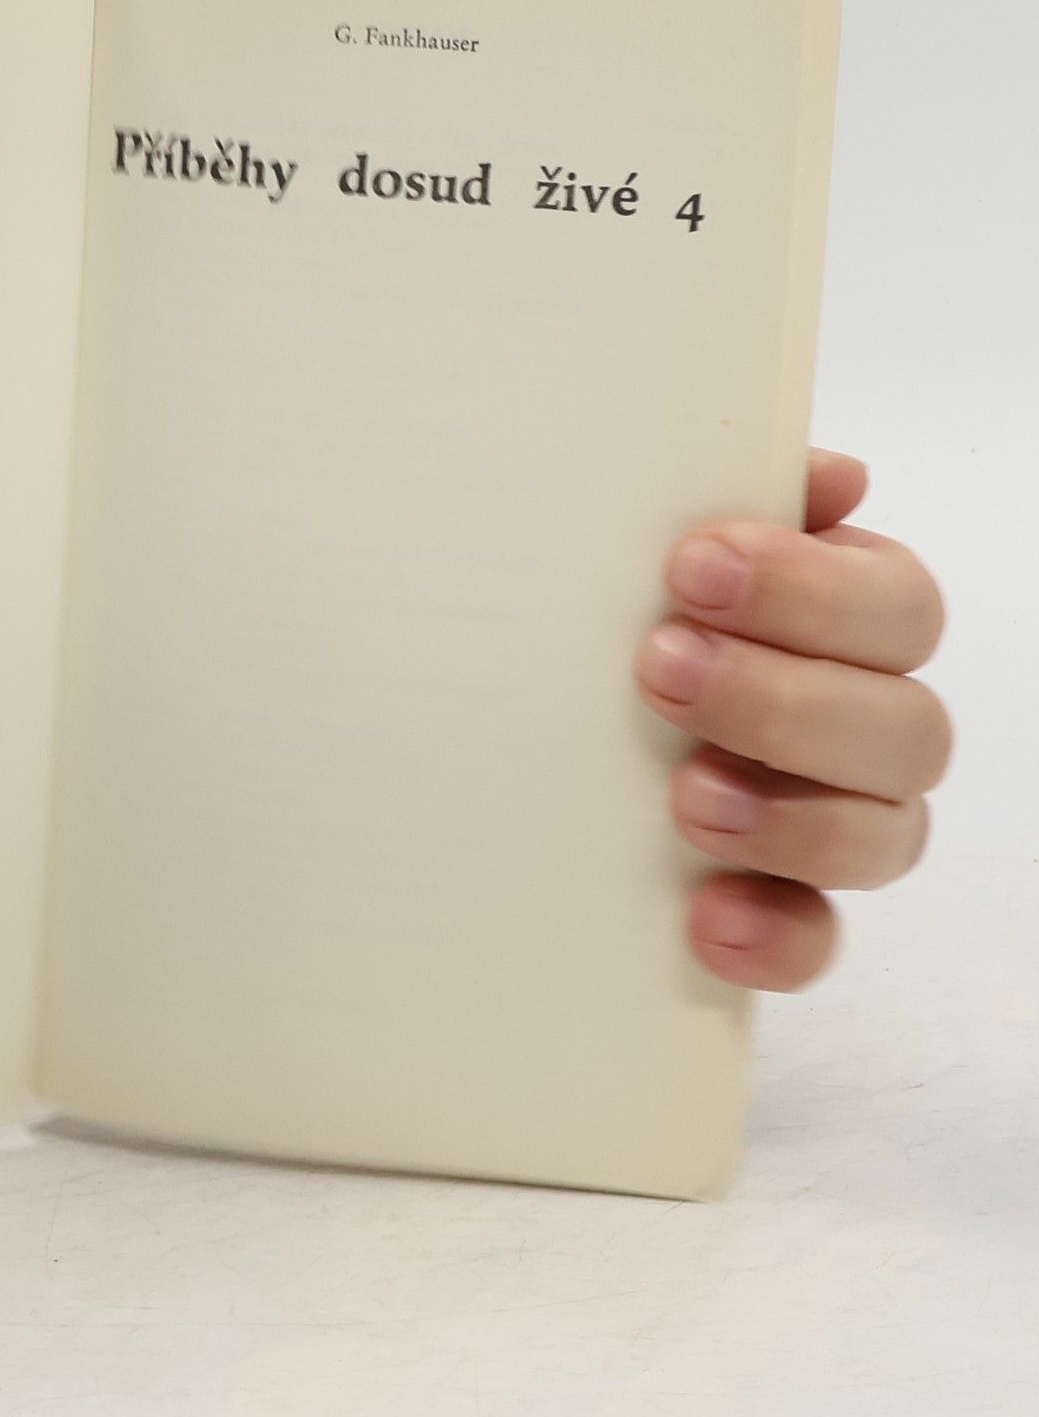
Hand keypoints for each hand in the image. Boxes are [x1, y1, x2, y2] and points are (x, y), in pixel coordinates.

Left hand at [636, 448, 949, 991]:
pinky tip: (708, 919)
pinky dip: (775, 935)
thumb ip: (722, 493)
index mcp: (846, 620)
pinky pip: (816, 940)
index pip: (895, 606)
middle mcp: (862, 722)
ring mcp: (833, 822)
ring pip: (884, 835)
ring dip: (791, 819)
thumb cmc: (607, 610)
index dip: (811, 590)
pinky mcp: (782, 907)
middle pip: (903, 726)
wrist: (512, 726)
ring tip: (684, 799)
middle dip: (782, 699)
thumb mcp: (639, 541)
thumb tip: (833, 476)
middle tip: (660, 669)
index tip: (694, 566)